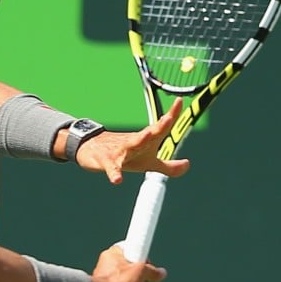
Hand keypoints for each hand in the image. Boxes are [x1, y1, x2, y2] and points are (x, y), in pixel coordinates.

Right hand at [75, 98, 190, 183]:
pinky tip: (117, 180)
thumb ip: (168, 166)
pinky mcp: (107, 161)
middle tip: (168, 118)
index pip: (161, 127)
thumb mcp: (148, 163)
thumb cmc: (126, 155)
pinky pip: (111, 167)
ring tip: (147, 135)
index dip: (171, 115)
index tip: (180, 101)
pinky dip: (114, 173)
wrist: (93, 149)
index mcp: (146, 141)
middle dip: (159, 127)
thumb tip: (188, 164)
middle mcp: (135, 142)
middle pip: (148, 133)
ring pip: (131, 145)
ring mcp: (120, 150)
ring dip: (139, 140)